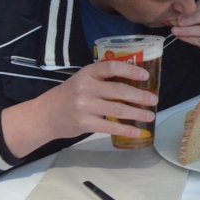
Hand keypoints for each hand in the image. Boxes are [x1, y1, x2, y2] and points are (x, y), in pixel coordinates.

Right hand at [36, 61, 156, 141]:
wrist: (44, 115)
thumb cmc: (69, 95)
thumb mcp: (82, 80)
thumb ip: (102, 79)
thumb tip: (134, 82)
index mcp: (87, 73)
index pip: (111, 67)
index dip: (130, 70)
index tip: (146, 76)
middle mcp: (86, 88)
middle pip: (118, 90)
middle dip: (140, 96)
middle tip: (154, 100)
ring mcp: (84, 106)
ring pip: (117, 109)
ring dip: (137, 113)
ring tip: (150, 116)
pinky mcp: (84, 123)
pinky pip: (110, 126)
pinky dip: (126, 129)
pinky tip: (137, 131)